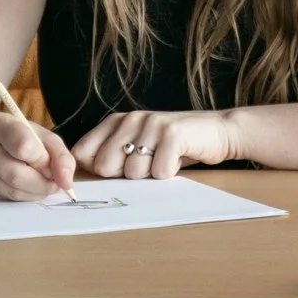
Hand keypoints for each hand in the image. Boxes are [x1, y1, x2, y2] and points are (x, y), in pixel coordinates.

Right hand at [0, 113, 75, 201]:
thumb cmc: (20, 135)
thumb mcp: (44, 137)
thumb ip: (61, 157)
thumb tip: (67, 183)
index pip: (24, 147)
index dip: (43, 160)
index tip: (50, 162)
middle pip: (17, 176)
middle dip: (42, 184)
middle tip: (53, 182)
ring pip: (11, 192)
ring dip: (34, 193)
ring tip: (40, 183)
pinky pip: (4, 198)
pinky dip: (21, 196)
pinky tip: (24, 185)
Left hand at [70, 110, 244, 180]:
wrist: (218, 132)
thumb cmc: (174, 146)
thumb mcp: (138, 145)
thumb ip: (111, 155)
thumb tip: (79, 178)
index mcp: (116, 121)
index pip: (83, 153)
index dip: (96, 171)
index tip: (116, 173)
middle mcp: (130, 119)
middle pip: (104, 166)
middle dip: (125, 175)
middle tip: (148, 164)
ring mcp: (151, 124)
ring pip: (133, 173)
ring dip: (151, 175)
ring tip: (165, 159)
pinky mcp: (172, 133)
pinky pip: (158, 172)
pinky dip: (169, 173)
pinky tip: (178, 159)